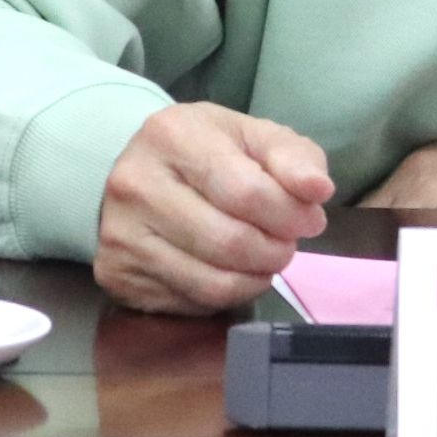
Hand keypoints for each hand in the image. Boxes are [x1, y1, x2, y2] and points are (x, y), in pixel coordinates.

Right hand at [95, 103, 333, 315]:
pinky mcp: (117, 274)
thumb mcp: (253, 136)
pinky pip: (190, 302)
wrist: (138, 172)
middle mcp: (136, 183)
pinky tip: (232, 272)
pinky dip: (226, 294)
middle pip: (229, 241)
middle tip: (286, 244)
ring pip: (211, 282)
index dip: (290, 214)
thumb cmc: (206, 151)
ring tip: (265, 258)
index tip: (309, 219)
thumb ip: (294, 157)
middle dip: (275, 250)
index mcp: (173, 135)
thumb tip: (319, 190)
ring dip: (255, 277)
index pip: (247, 191)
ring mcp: (121, 233)